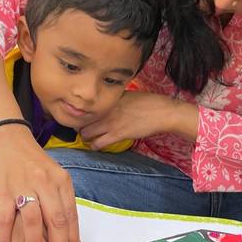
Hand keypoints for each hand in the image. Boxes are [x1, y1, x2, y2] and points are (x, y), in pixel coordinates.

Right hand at [0, 124, 87, 241]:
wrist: (11, 140)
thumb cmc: (36, 164)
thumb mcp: (56, 178)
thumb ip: (62, 203)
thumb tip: (71, 238)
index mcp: (62, 181)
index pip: (71, 216)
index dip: (72, 241)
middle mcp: (46, 183)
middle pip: (56, 221)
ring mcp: (24, 185)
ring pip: (33, 220)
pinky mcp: (4, 188)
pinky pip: (6, 215)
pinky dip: (7, 232)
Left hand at [81, 91, 198, 148]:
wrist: (161, 112)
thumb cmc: (148, 102)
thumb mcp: (127, 95)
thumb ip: (114, 100)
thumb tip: (106, 104)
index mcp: (108, 99)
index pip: (85, 107)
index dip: (81, 114)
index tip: (81, 118)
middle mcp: (106, 110)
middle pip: (81, 121)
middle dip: (80, 127)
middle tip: (83, 130)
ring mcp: (111, 122)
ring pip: (86, 134)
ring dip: (86, 138)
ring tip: (90, 139)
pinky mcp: (118, 135)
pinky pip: (98, 144)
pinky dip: (95, 146)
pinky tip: (98, 145)